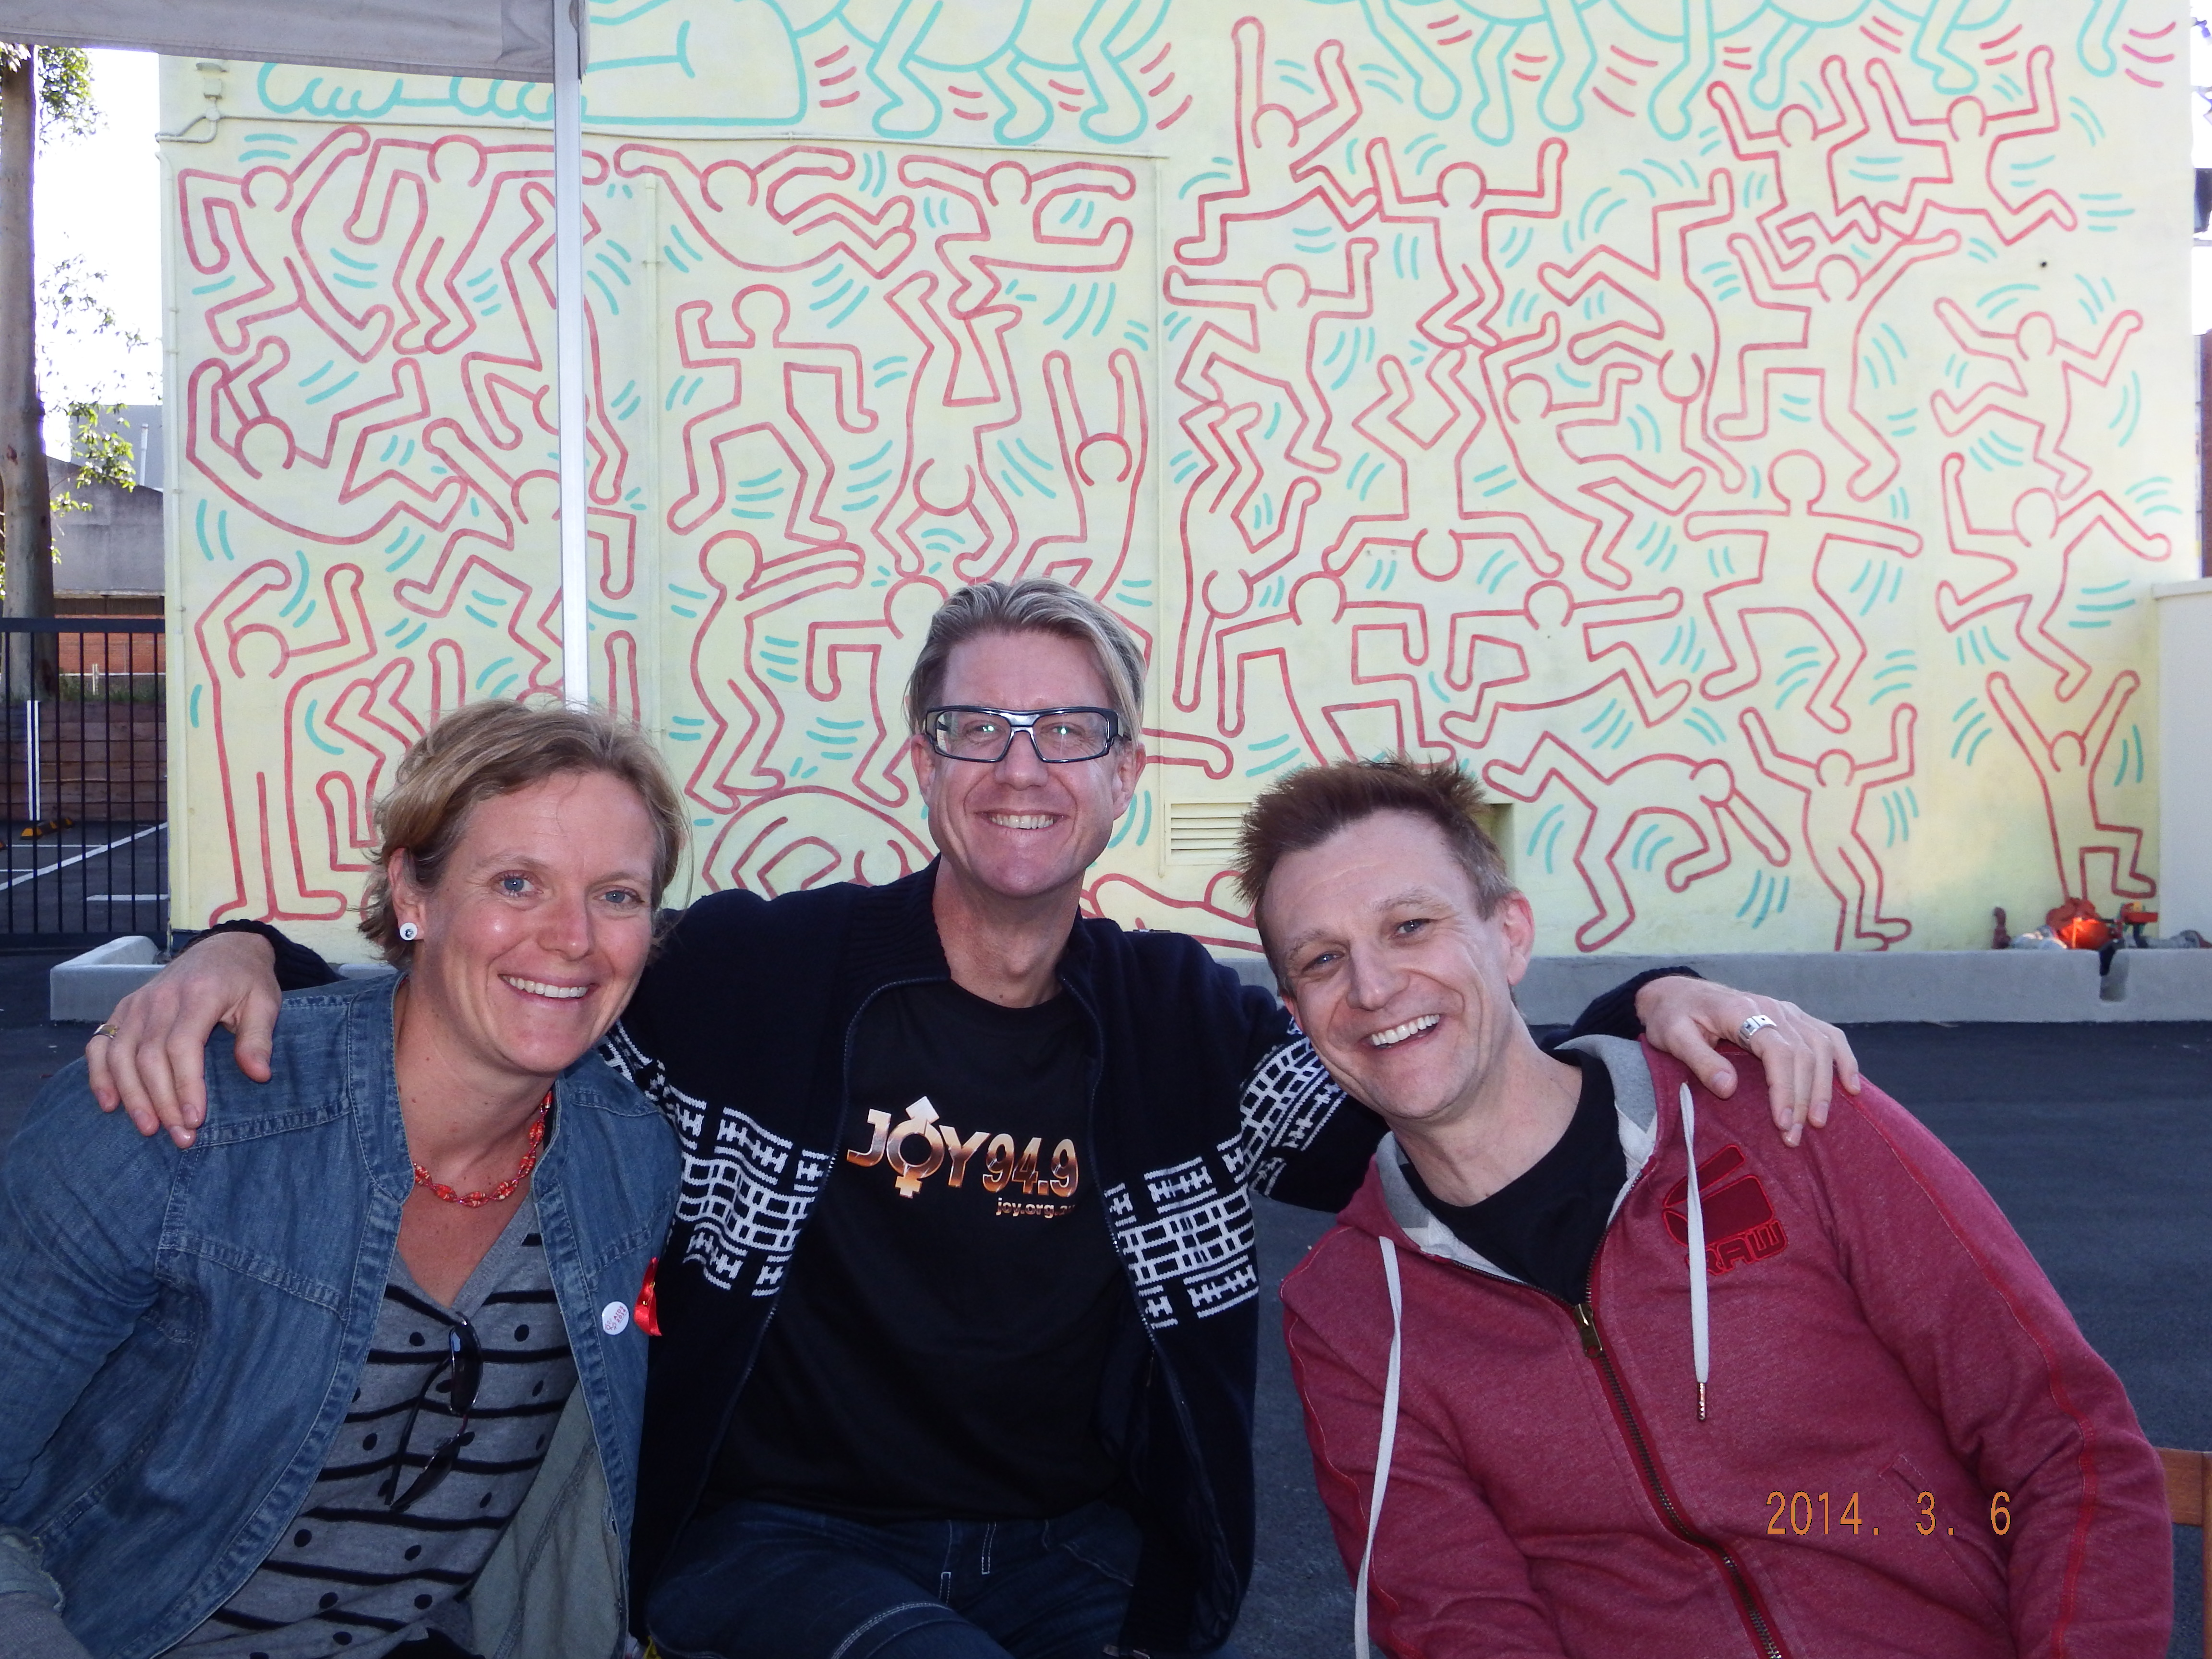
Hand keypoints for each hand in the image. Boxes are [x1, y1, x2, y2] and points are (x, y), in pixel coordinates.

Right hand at [86, 932, 281, 1147]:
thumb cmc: (247, 980)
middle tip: (179, 1136)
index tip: (195, 1120)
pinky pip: (101, 1044)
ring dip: (131, 1096)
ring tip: (148, 1128)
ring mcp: (137, 1003)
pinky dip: (99, 1075)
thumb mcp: (265, 1002)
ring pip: (120, 1055)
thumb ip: (259, 1037)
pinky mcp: (123, 1009)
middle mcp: (161, 998)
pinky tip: (109, 1103)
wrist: (223, 949)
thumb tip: (259, 1074)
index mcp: (199, 995)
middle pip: (149, 1057)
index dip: (185, 1086)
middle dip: (161, 1102)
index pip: (183, 1046)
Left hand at [1634, 975, 1860, 1146]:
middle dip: (1803, 1098)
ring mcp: (1785, 1011)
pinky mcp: (1792, 1017)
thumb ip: (1700, 1060)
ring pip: (1821, 1047)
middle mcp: (1771, 1008)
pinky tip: (1851, 1087)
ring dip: (1824, 1087)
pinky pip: (1828, 1035)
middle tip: (1794, 1137)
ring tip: (1818, 1122)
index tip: (1783, 1123)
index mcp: (1742, 1011)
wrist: (1676, 993)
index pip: (1778, 1051)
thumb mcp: (1673, 1037)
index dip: (1785, 1089)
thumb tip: (1728, 1088)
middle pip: (1803, 1054)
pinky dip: (1844, 1060)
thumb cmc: (1672, 1017)